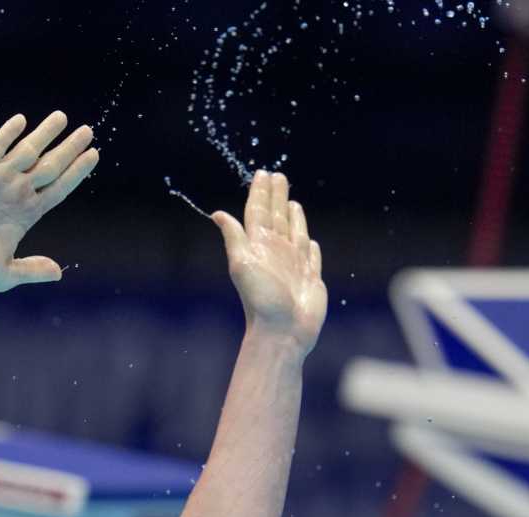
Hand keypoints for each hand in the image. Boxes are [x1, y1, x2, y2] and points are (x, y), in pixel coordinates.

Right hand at [0, 111, 98, 291]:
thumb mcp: (4, 274)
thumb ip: (31, 269)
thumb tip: (58, 273)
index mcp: (26, 215)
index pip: (58, 188)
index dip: (76, 172)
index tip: (93, 156)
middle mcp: (15, 193)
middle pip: (50, 166)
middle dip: (68, 148)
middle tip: (88, 131)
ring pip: (27, 151)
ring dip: (44, 134)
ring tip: (62, 117)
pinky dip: (8, 134)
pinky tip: (22, 121)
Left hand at [212, 171, 325, 352]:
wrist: (282, 331)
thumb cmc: (261, 300)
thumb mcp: (242, 263)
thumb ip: (234, 237)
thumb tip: (217, 214)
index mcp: (259, 246)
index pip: (258, 212)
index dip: (260, 192)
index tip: (262, 173)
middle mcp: (276, 252)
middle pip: (276, 216)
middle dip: (277, 196)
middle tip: (278, 176)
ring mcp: (294, 265)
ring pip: (294, 232)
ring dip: (293, 216)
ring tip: (292, 201)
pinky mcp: (310, 279)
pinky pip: (311, 257)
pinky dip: (310, 246)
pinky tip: (310, 240)